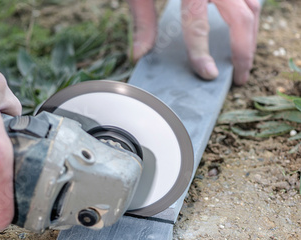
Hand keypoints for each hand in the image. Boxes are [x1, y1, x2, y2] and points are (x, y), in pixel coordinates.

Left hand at [128, 0, 260, 84]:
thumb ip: (143, 20)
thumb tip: (140, 54)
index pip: (198, 22)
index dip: (202, 52)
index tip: (209, 75)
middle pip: (242, 17)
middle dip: (243, 51)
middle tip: (239, 76)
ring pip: (254, 5)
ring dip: (251, 34)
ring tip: (242, 58)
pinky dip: (250, 15)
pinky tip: (241, 32)